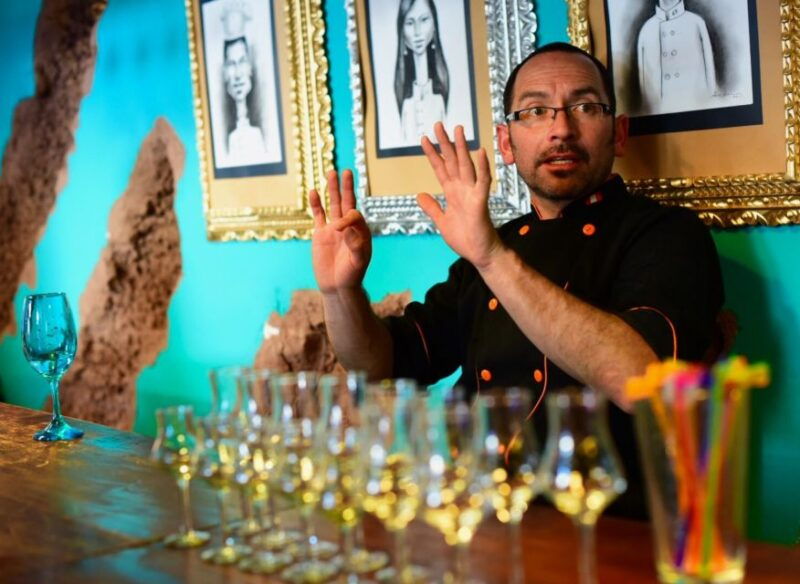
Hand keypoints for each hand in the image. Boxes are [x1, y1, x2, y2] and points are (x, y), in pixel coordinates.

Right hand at [310, 170, 371, 293]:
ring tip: (331, 173)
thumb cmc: (351, 276)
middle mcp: (349, 227)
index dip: (347, 217)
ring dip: (332, 190)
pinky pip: (318, 215)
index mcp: (361, 232)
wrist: (337, 287)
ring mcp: (334, 229)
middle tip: (347, 171)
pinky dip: (316, 204)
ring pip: (333, 205)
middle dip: (347, 187)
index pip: (354, 215)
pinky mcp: (321, 234)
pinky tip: (313, 191)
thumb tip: (349, 230)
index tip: (338, 228)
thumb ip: (356, 247)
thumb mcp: (357, 263)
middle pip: (347, 202)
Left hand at [417, 123, 502, 268]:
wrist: (480, 254)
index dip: (432, 154)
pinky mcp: (480, 202)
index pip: (440, 168)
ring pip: (466, 165)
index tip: (424, 139)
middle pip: (452, 161)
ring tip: (457, 129)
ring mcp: (472, 194)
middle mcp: (462, 189)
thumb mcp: (441, 222)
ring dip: (462, 147)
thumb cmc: (465, 238)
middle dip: (445, 143)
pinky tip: (480, 152)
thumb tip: (419, 195)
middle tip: (438, 125)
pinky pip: (482, 182)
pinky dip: (482, 167)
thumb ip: (432, 207)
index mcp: (452, 193)